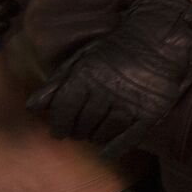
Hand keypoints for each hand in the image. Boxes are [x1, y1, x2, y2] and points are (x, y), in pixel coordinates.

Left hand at [27, 0, 191, 157]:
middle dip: (76, 131)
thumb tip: (32, 106)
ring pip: (104, 133)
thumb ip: (58, 82)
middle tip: (78, 132)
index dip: (58, 124)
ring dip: (94, 137)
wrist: (159, 39)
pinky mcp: (150, 112)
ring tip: (93, 135)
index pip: (64, 111)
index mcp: (86, 78)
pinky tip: (107, 153)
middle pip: (83, 124)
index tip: (58, 131)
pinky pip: (129, 138)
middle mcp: (106, 93)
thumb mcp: (83, 58)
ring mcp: (129, 104)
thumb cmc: (117, 48)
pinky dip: (116, 148)